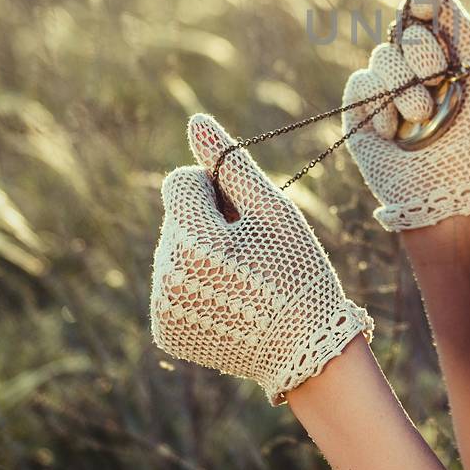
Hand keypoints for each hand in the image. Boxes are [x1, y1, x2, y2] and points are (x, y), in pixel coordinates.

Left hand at [149, 113, 374, 405]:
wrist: (306, 347)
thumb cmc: (297, 269)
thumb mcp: (272, 209)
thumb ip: (230, 164)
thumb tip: (195, 121)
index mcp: (193, 237)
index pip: (180, 182)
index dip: (215, 190)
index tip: (244, 216)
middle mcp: (167, 273)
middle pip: (175, 218)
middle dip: (207, 223)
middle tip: (251, 250)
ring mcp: (163, 306)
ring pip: (172, 251)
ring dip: (200, 253)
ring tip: (243, 278)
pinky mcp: (165, 330)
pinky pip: (171, 287)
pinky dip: (196, 286)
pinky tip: (230, 300)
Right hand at [341, 0, 469, 231]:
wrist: (449, 192)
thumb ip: (465, 34)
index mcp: (445, 53)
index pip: (427, 9)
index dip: (424, 0)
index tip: (425, 7)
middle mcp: (412, 66)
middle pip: (404, 29)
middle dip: (423, 51)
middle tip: (437, 78)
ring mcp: (385, 87)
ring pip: (382, 56)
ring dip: (406, 87)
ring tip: (423, 118)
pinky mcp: (360, 111)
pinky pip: (361, 84)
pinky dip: (382, 107)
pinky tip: (396, 133)